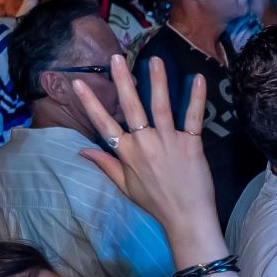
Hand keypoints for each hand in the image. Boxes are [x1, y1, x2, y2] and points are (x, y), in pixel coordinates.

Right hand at [71, 56, 222, 259]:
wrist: (186, 218)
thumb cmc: (155, 202)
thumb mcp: (125, 186)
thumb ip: (106, 164)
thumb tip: (82, 150)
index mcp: (127, 154)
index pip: (104, 124)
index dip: (90, 103)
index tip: (79, 83)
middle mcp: (145, 144)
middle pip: (131, 108)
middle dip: (123, 81)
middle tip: (117, 58)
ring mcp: (168, 143)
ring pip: (161, 107)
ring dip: (157, 82)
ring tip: (154, 60)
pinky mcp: (191, 145)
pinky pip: (193, 118)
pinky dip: (197, 99)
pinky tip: (198, 79)